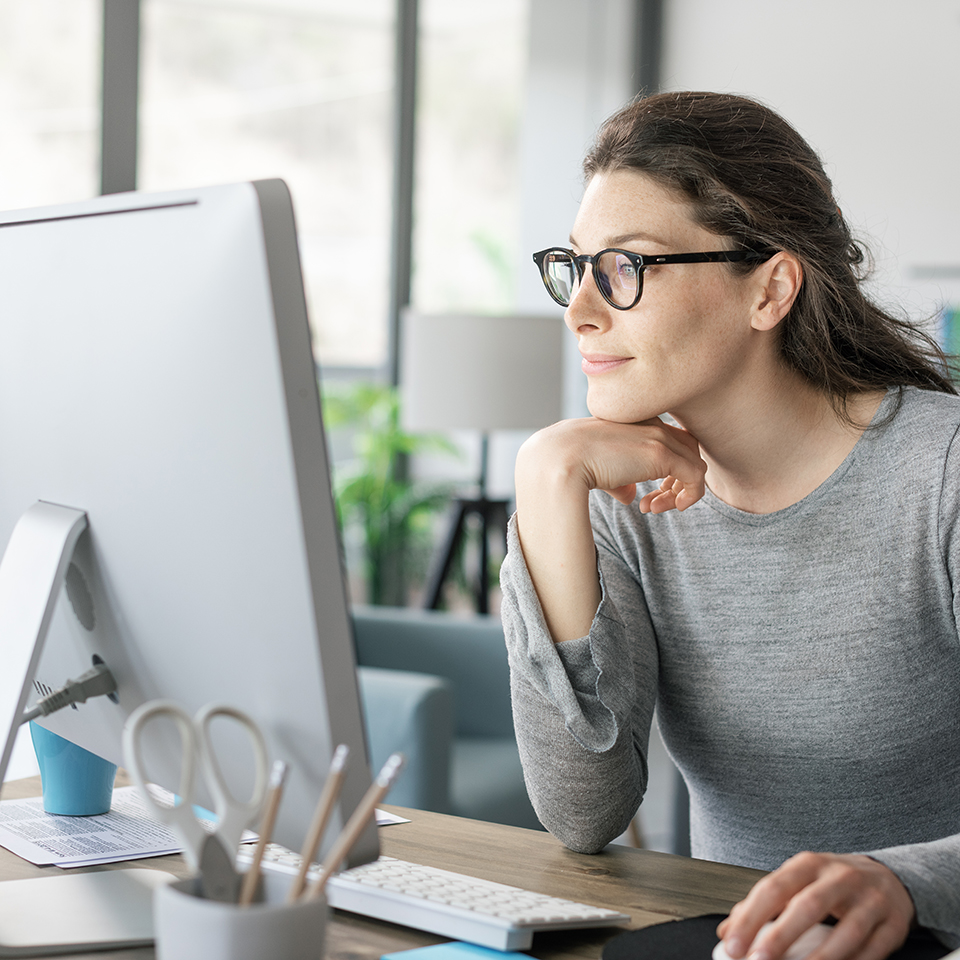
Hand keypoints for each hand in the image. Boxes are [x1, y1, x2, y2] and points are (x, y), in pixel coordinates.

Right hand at [513, 416, 706, 641]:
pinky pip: (696, 476)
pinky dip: (689, 496)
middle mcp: (649, 424)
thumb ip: (618, 479)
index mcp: (633, 421)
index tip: (646, 494)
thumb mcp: (596, 468)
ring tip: (655, 509)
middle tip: (654, 503)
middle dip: (676, 479)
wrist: (558, 459)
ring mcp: (657, 437)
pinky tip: (661, 509)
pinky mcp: (662, 455)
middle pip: (685, 447)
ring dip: (680, 491)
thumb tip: (630, 496)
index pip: (666, 438)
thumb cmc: (568, 463)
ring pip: (694, 461)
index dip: (664, 469)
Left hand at [716, 852, 914, 959]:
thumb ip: (765, 904)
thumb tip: (727, 931)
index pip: (773, 888)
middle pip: (808, 906)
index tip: (731, 943)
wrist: (888, 878)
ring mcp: (870, 901)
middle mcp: (840, 877)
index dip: (750, 918)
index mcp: (809, 864)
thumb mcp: (798, 881)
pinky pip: (873, 952)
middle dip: (781, 937)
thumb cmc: (833, 882)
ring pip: (846, 933)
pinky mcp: (893, 926)